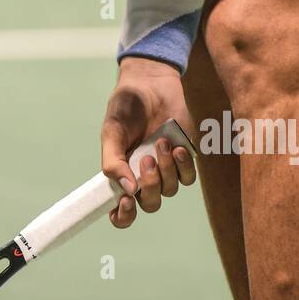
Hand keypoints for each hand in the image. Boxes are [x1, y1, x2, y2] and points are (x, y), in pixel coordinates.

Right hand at [102, 56, 196, 228]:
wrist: (150, 84)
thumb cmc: (125, 107)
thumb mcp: (111, 131)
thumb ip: (112, 161)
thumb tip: (127, 190)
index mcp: (121, 175)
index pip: (121, 212)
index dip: (123, 216)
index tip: (127, 201)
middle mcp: (143, 177)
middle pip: (150, 204)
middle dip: (150, 186)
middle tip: (146, 159)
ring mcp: (165, 169)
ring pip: (170, 190)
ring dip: (166, 169)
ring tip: (161, 142)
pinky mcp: (184, 159)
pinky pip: (188, 177)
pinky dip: (183, 165)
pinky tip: (177, 146)